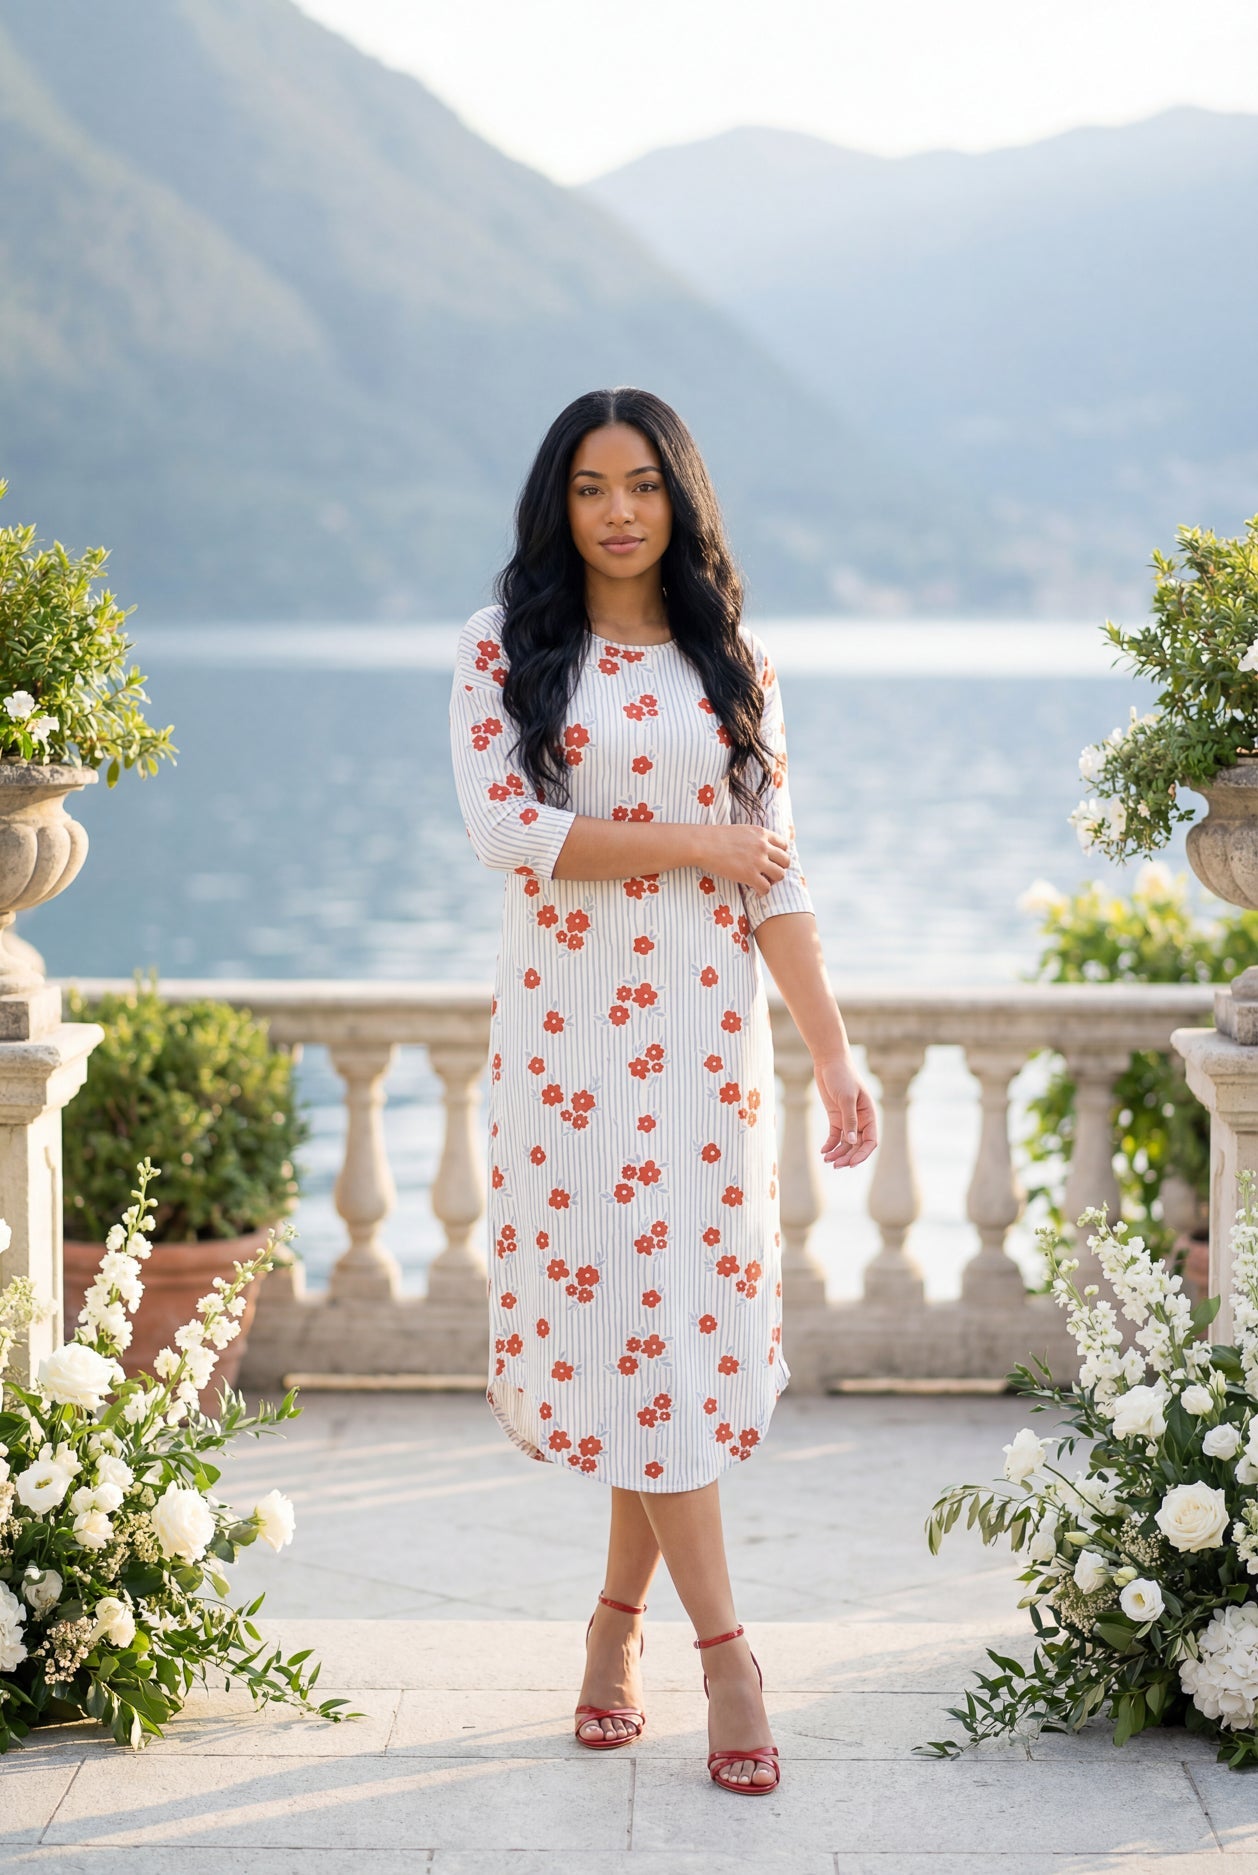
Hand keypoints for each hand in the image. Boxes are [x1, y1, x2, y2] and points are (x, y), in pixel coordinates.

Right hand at [701, 825, 790, 895]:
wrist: (703, 844)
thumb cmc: (716, 837)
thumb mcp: (741, 830)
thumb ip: (754, 838)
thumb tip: (759, 848)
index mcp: (761, 833)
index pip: (784, 845)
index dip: (780, 855)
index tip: (772, 861)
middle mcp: (763, 846)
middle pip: (785, 861)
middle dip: (779, 868)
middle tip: (769, 874)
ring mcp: (757, 861)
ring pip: (780, 875)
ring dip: (773, 881)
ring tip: (763, 882)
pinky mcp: (749, 875)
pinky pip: (766, 888)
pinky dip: (762, 892)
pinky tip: (755, 891)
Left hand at [814, 1052, 877, 1168]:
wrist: (829, 1062)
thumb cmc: (842, 1076)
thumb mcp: (846, 1098)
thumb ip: (849, 1120)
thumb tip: (853, 1142)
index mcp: (870, 1115)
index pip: (871, 1140)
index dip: (862, 1154)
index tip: (851, 1163)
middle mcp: (860, 1119)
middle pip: (857, 1145)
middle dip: (848, 1156)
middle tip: (835, 1166)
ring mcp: (848, 1119)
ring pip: (846, 1143)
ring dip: (838, 1153)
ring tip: (827, 1160)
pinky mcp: (835, 1117)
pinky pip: (835, 1136)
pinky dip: (830, 1145)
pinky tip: (823, 1151)